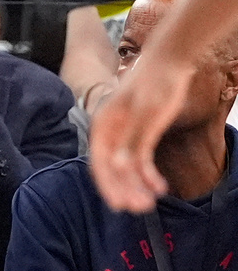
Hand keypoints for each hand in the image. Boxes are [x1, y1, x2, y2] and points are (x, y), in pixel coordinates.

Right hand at [89, 61, 187, 211]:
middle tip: (139, 208)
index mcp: (103, 127)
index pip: (100, 163)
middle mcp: (110, 134)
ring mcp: (125, 135)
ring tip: (150, 202)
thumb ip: (131, 141)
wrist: (170, 62)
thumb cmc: (154, 83)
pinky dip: (149, 175)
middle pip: (112, 169)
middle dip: (124, 190)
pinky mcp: (141, 135)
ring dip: (137, 186)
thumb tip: (118, 168)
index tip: (118, 204)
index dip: (108, 185)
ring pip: (127, 168)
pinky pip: (141, 161)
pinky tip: (160, 186)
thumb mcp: (145, 113)